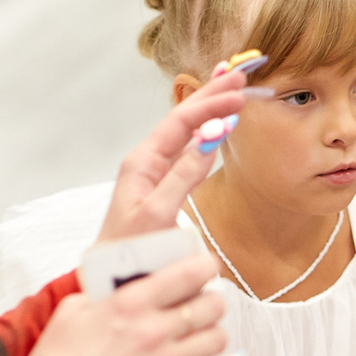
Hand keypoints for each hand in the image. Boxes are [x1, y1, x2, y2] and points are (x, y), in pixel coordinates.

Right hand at [34, 251, 239, 355]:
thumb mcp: (73, 310)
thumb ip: (104, 295)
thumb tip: (119, 288)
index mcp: (130, 303)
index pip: (187, 273)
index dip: (206, 266)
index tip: (207, 266)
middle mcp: (153, 330)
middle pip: (210, 306)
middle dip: (213, 301)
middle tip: (207, 302)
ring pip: (217, 340)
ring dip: (216, 333)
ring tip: (208, 333)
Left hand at [98, 69, 246, 241]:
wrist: (114, 279)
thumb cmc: (132, 251)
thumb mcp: (157, 214)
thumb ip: (182, 177)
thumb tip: (210, 140)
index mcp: (142, 162)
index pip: (181, 122)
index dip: (211, 104)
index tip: (240, 93)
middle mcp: (148, 162)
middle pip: (183, 120)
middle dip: (212, 96)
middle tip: (241, 76)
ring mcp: (156, 175)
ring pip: (187, 133)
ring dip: (211, 110)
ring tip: (233, 90)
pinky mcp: (165, 189)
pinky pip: (189, 152)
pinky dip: (207, 135)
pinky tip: (218, 127)